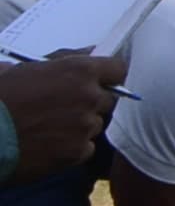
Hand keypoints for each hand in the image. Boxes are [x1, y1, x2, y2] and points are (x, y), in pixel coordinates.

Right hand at [0, 51, 125, 177]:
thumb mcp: (26, 67)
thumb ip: (63, 60)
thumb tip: (88, 53)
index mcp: (80, 70)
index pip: (117, 70)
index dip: (108, 77)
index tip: (100, 82)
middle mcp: (89, 97)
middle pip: (107, 100)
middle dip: (90, 103)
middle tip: (64, 108)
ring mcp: (84, 126)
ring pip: (94, 125)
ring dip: (79, 127)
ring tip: (49, 129)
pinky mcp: (76, 153)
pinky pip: (84, 149)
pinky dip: (71, 149)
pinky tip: (47, 146)